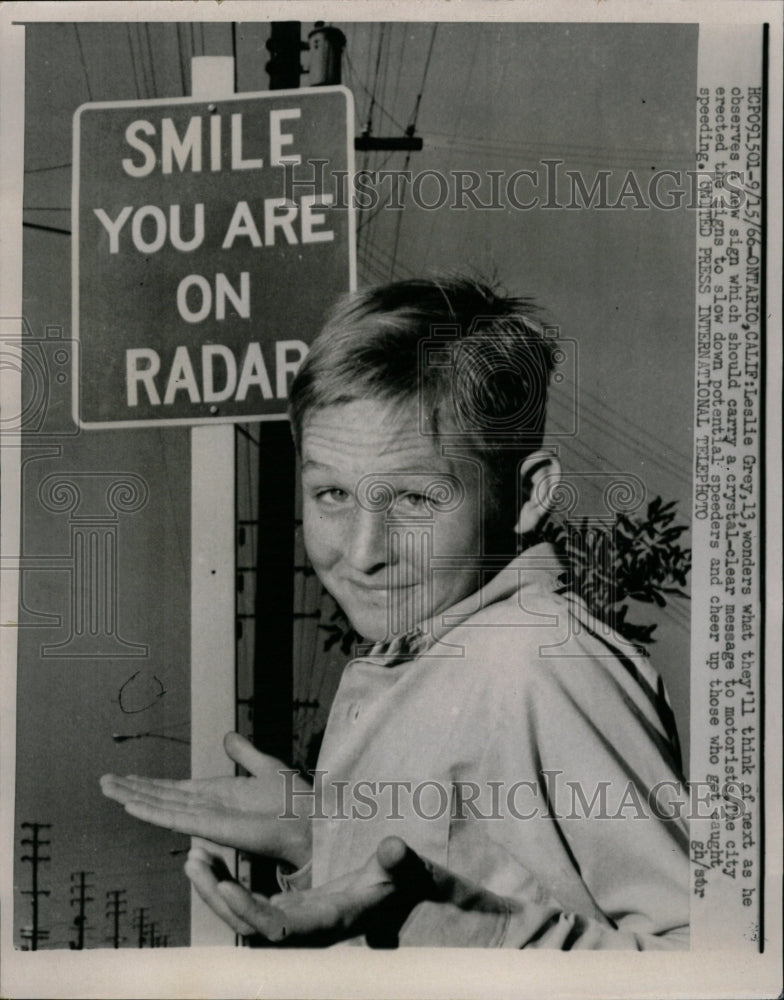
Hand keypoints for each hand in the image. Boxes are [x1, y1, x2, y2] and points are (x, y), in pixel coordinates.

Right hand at [100, 732, 311, 867]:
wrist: (309, 819)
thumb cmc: (294, 800)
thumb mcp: (265, 767)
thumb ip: (244, 753)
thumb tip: (227, 736)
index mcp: (217, 795)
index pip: (175, 790)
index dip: (150, 784)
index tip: (126, 777)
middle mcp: (206, 808)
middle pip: (161, 799)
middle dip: (133, 789)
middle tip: (103, 781)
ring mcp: (206, 818)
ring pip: (162, 807)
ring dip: (134, 797)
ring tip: (107, 788)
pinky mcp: (210, 827)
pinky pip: (175, 819)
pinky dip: (152, 812)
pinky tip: (131, 804)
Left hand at [184, 836, 438, 947]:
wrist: (392, 896)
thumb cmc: (395, 884)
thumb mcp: (397, 871)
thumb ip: (394, 862)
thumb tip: (395, 846)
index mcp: (324, 923)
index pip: (279, 929)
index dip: (252, 912)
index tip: (227, 887)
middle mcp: (301, 930)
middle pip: (248, 927)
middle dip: (218, 898)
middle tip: (194, 861)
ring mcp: (288, 921)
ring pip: (240, 917)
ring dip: (213, 890)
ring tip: (193, 857)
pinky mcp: (282, 910)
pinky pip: (244, 904)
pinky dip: (224, 884)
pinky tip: (210, 855)